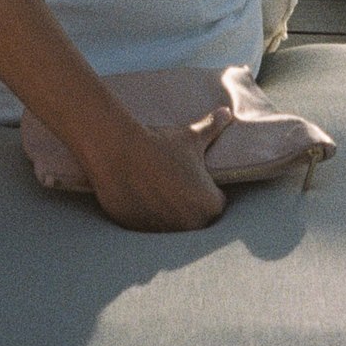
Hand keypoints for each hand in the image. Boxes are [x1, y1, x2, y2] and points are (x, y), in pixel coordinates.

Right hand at [83, 108, 230, 232]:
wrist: (117, 151)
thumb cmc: (159, 144)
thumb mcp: (190, 137)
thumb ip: (213, 127)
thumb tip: (228, 111)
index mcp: (209, 205)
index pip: (215, 204)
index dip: (203, 190)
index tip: (191, 179)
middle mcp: (193, 225)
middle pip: (196, 218)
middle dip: (187, 205)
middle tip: (171, 184)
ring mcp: (168, 232)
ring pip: (173, 226)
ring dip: (168, 215)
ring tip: (154, 191)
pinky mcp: (143, 234)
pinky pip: (150, 230)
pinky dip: (147, 218)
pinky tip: (140, 199)